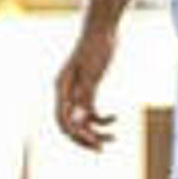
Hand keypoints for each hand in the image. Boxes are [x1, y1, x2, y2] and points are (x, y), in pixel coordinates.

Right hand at [53, 22, 116, 149]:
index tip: (92, 144)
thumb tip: (81, 117)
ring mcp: (76, 92)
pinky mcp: (88, 90)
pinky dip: (102, 119)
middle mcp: (65, 93)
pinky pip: (91, 112)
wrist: (103, 29)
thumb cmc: (96, 47)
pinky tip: (116, 119)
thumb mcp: (92, 71)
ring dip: (95, 132)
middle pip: (70, 124)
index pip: (62, 119)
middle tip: (102, 148)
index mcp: (61, 88)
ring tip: (113, 138)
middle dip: (85, 138)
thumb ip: (85, 94)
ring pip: (81, 121)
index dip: (75, 135)